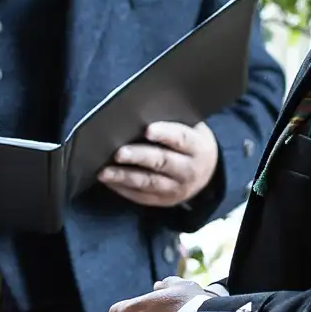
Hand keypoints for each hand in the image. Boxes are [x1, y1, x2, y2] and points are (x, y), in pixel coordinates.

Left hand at [97, 121, 218, 207]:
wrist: (206, 172)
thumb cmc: (190, 142)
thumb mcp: (192, 129)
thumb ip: (173, 121)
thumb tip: (142, 110)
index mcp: (197, 147)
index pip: (181, 139)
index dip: (165, 134)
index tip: (147, 129)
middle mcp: (189, 170)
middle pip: (162, 162)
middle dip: (139, 157)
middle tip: (118, 152)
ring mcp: (176, 188)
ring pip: (149, 182)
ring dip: (125, 177)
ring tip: (104, 172)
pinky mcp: (163, 200)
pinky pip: (141, 196)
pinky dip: (123, 188)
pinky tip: (108, 180)